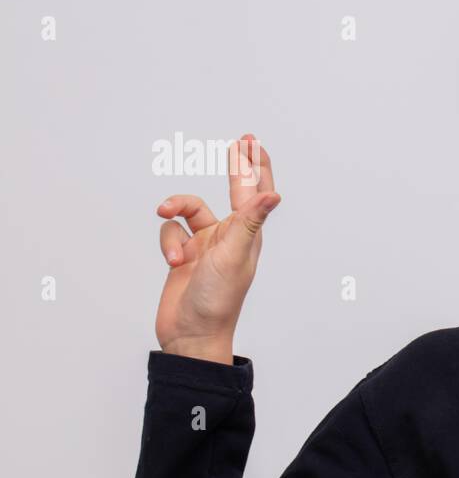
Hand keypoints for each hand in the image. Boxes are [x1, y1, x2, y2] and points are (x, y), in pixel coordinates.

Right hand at [154, 135, 280, 362]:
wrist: (191, 333)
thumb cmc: (218, 299)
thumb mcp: (234, 255)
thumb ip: (250, 221)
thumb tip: (274, 194)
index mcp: (248, 235)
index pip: (255, 192)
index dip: (255, 167)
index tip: (253, 144)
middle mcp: (229, 236)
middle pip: (232, 192)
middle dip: (235, 168)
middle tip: (238, 144)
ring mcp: (205, 245)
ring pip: (188, 210)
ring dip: (175, 211)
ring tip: (165, 213)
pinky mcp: (183, 255)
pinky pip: (171, 232)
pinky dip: (166, 242)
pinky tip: (173, 261)